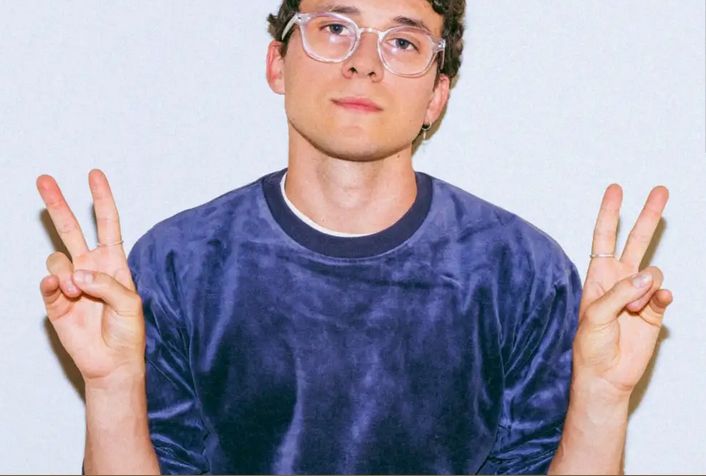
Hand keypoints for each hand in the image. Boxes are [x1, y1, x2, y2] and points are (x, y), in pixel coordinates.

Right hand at [37, 170, 144, 387]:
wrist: (112, 362)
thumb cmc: (127, 331)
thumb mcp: (129, 303)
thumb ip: (106, 283)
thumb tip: (75, 273)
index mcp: (113, 262)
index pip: (107, 224)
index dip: (102, 199)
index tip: (94, 175)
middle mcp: (89, 267)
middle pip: (70, 228)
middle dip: (58, 204)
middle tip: (44, 179)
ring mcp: (70, 282)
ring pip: (58, 258)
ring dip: (68, 274)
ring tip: (80, 294)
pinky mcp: (55, 300)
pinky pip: (48, 281)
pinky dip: (54, 283)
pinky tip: (63, 289)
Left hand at [573, 184, 673, 398]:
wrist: (606, 375)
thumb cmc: (590, 346)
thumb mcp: (594, 317)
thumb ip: (618, 294)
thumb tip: (647, 276)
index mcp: (598, 276)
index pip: (604, 237)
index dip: (609, 213)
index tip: (615, 189)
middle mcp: (619, 280)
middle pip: (636, 240)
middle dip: (647, 216)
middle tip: (661, 191)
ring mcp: (639, 294)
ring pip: (653, 271)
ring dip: (645, 289)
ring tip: (632, 311)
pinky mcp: (655, 310)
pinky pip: (665, 294)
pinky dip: (661, 298)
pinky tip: (652, 307)